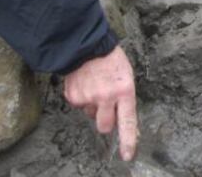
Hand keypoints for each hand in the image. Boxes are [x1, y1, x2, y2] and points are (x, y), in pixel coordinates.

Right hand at [63, 46, 139, 161]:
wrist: (86, 45)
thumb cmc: (111, 60)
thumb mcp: (126, 77)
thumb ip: (124, 99)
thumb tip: (123, 120)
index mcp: (124, 91)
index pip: (127, 122)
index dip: (128, 141)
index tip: (127, 155)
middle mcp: (106, 97)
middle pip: (105, 126)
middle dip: (105, 120)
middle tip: (106, 105)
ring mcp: (88, 98)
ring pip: (91, 116)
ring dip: (93, 107)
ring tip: (95, 87)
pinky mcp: (73, 97)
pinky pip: (79, 106)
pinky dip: (82, 99)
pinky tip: (85, 84)